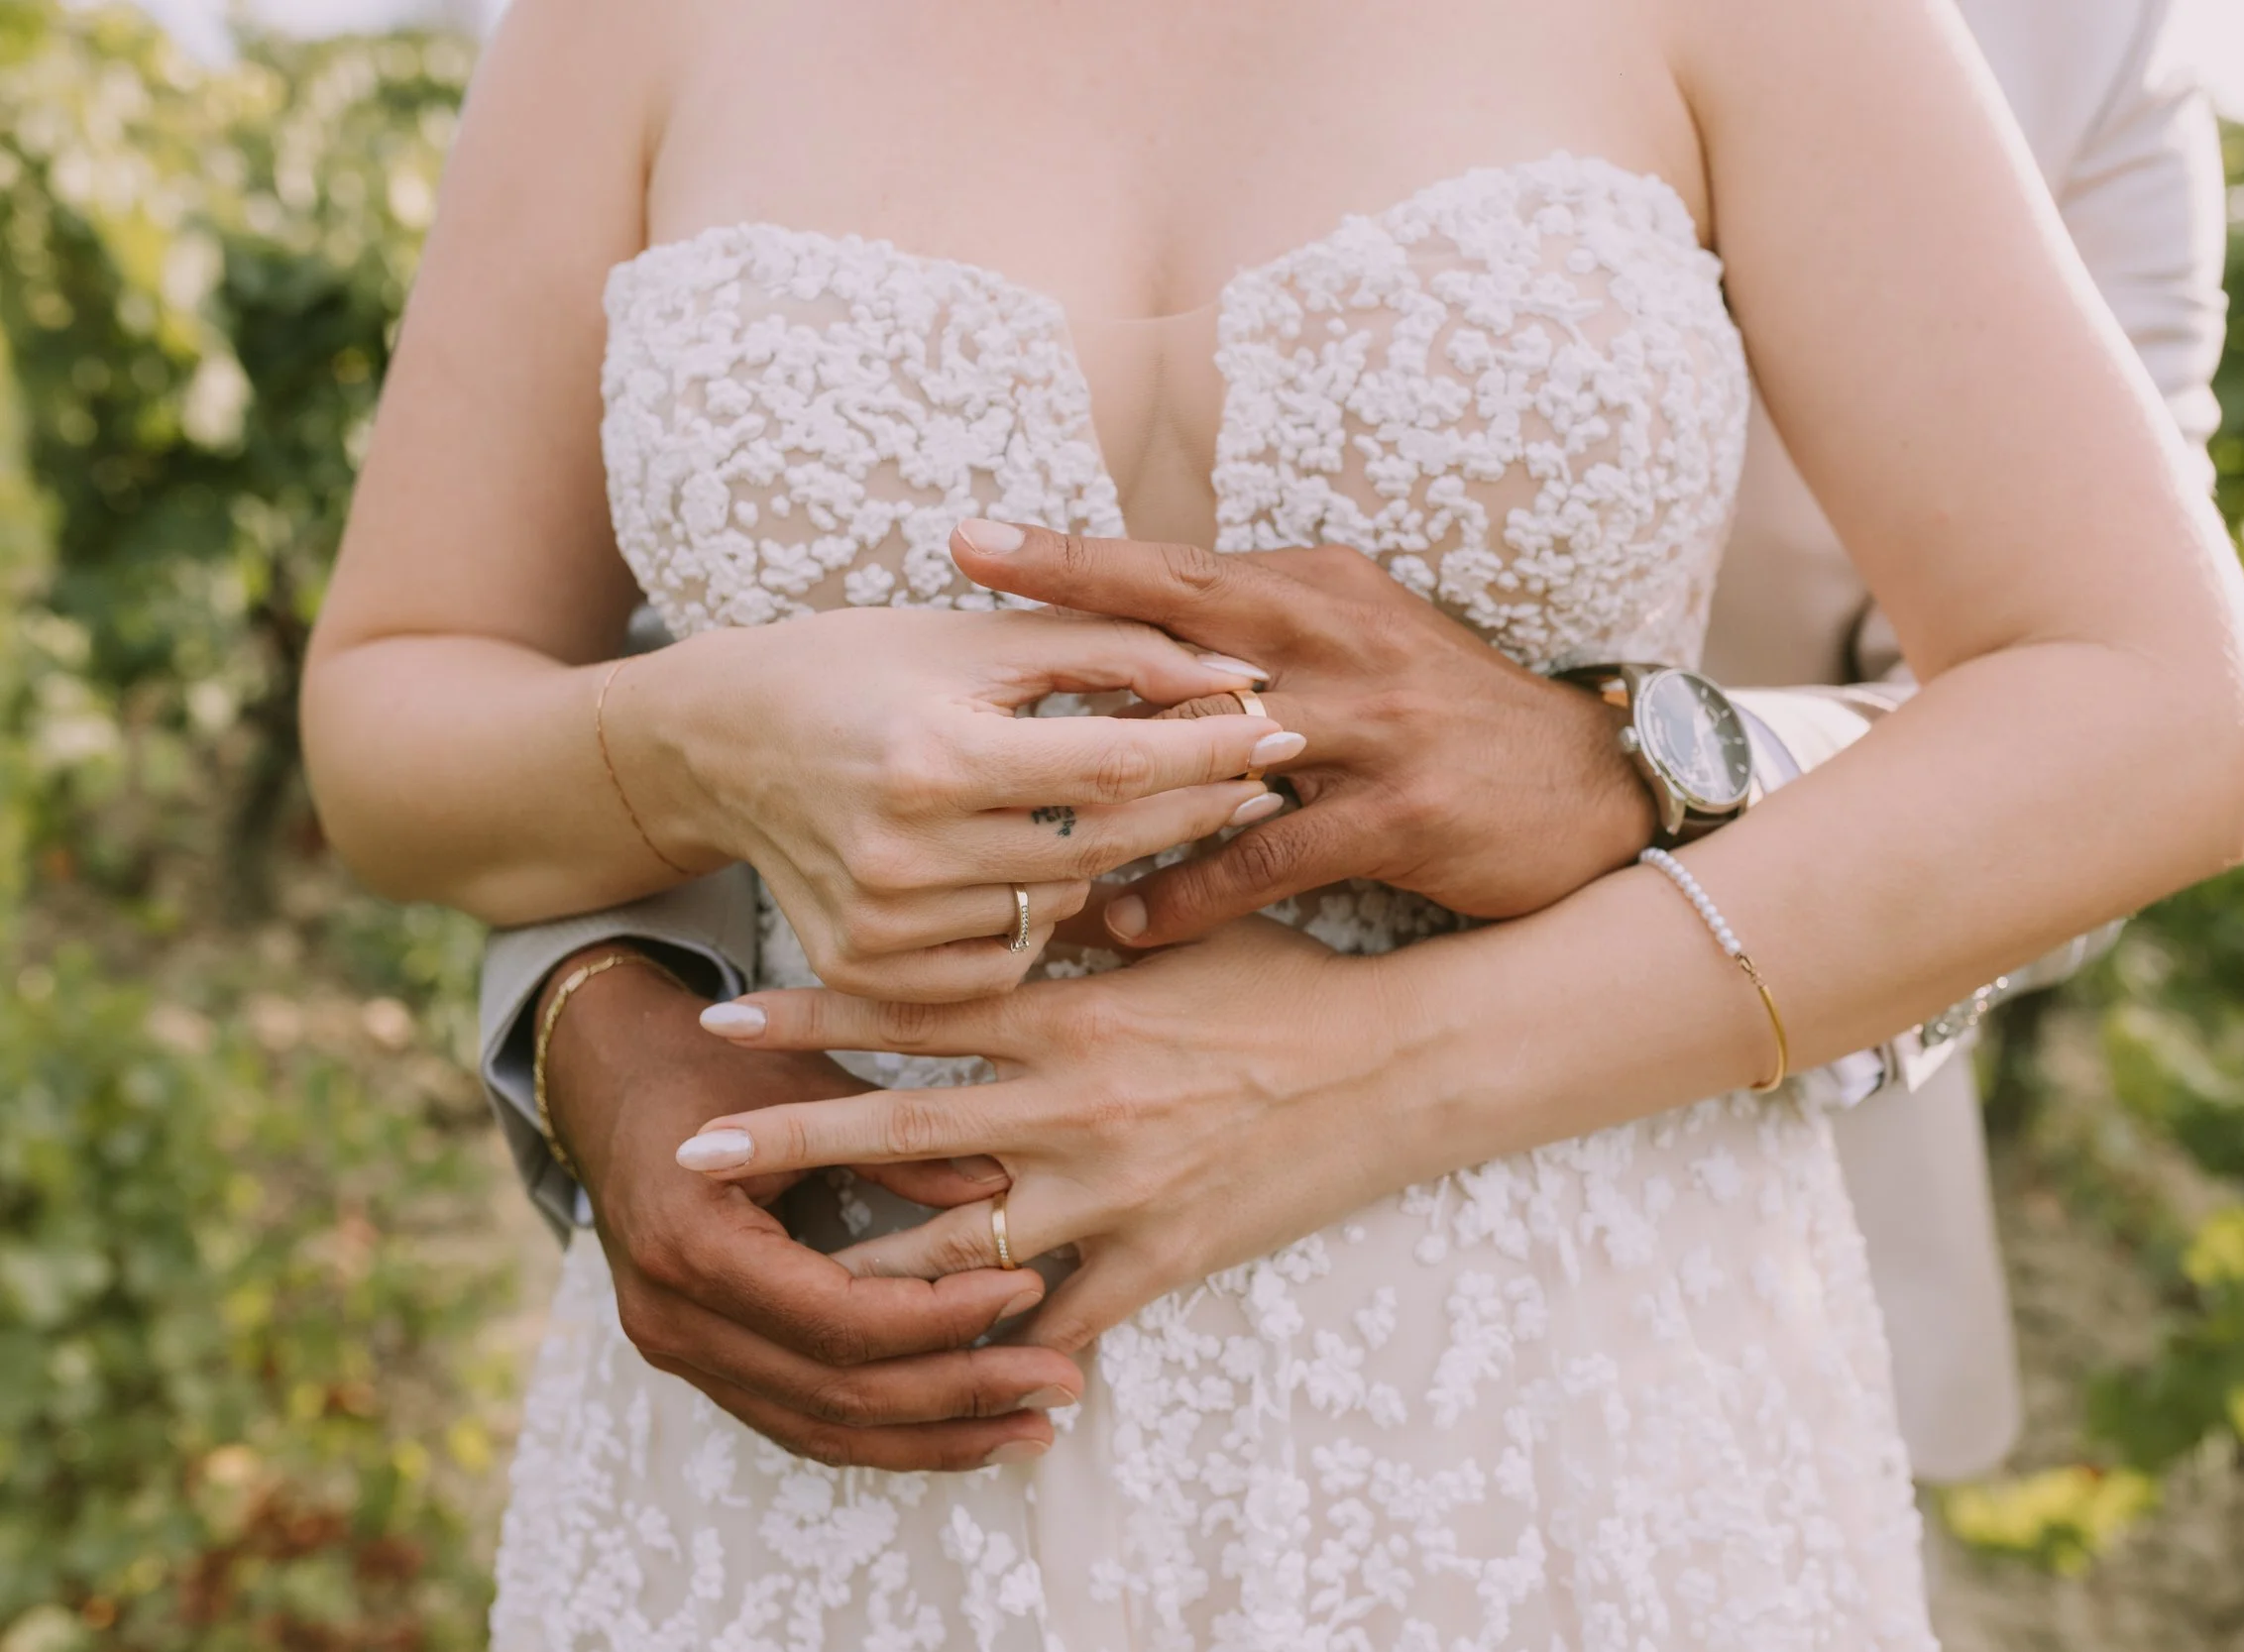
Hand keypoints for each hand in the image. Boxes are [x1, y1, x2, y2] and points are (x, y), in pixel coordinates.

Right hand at [537, 944, 1087, 1469]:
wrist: (610, 1079)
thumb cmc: (715, 1063)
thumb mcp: (806, 1080)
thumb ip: (899, 1141)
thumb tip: (1004, 1189)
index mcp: (693, 1242)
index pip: (839, 1319)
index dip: (941, 1316)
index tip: (1027, 1285)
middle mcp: (672, 1315)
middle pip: (836, 1393)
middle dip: (958, 1397)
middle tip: (1059, 1384)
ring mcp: (677, 1350)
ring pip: (821, 1429)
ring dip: (932, 1439)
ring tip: (1032, 1430)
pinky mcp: (696, 1362)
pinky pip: (798, 1421)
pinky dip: (884, 1433)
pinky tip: (961, 1432)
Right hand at [611, 563, 1301, 999]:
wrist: (718, 741)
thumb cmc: (862, 666)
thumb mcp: (980, 638)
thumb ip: (1113, 651)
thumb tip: (1236, 674)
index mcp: (936, 752)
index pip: (1118, 766)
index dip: (1214, 748)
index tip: (1283, 728)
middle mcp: (904, 849)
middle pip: (1104, 844)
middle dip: (1193, 805)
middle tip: (1255, 773)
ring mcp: (881, 921)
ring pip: (1062, 905)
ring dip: (1111, 858)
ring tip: (1130, 806)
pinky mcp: (866, 966)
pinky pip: (1004, 959)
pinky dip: (1037, 915)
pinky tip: (1044, 866)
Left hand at [676, 921, 1435, 1352]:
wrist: (1402, 1065)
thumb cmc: (1292, 980)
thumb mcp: (1184, 929)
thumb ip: (1089, 910)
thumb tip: (1013, 870)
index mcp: (1074, 1013)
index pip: (917, 1010)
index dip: (815, 1012)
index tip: (727, 1015)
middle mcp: (1076, 1105)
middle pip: (904, 1133)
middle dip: (793, 1142)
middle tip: (694, 1150)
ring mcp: (1116, 1190)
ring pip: (961, 1247)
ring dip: (865, 1262)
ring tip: (782, 1276)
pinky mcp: (1164, 1255)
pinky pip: (1067, 1316)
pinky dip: (1008, 1345)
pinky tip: (948, 1369)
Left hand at [947, 525, 1655, 945]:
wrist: (1598, 787)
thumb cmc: (1454, 719)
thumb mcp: (1367, 646)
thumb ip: (1268, 633)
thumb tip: (1142, 633)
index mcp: (1326, 590)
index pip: (1178, 567)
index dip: (1073, 555)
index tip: (970, 540)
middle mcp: (1345, 640)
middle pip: (1181, 622)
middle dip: (1066, 614)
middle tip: (955, 622)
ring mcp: (1377, 725)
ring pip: (1214, 744)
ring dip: (1111, 790)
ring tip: (1012, 828)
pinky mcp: (1402, 813)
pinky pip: (1268, 854)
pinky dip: (1190, 892)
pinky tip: (1128, 925)